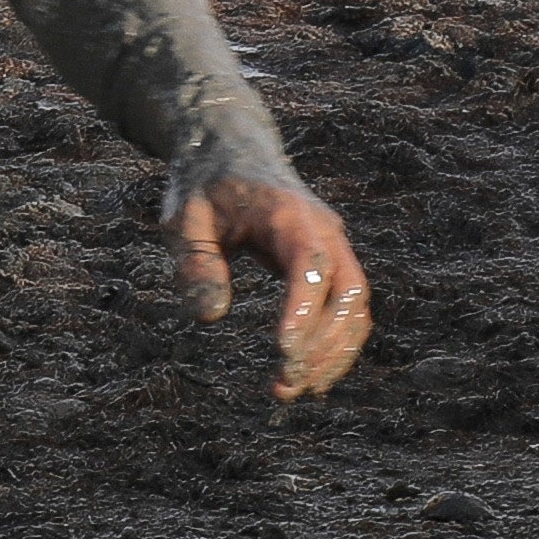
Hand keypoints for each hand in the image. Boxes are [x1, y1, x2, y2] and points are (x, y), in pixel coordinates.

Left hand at [171, 168, 373, 401]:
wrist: (231, 148)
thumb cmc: (203, 185)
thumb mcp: (183, 218)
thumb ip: (196, 263)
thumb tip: (210, 318)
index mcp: (286, 212)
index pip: (311, 263)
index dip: (304, 308)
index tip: (282, 350)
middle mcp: (322, 229)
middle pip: (348, 290)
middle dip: (323, 343)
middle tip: (284, 384)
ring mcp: (332, 246)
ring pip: (356, 306)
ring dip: (332, 353)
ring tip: (289, 390)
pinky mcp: (329, 263)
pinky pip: (348, 309)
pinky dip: (335, 345)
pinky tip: (309, 377)